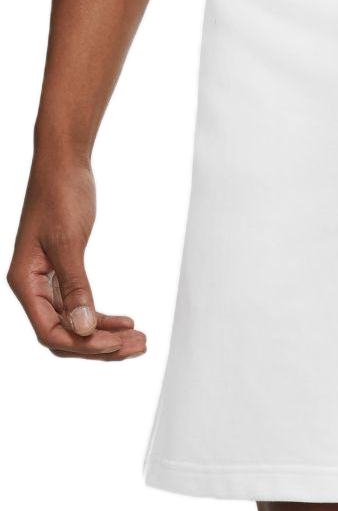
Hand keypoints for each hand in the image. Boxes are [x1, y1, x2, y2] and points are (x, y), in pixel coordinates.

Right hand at [7, 156, 145, 358]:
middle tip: (140, 346)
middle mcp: (32, 286)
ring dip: (106, 334)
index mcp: (24, 281)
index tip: (119, 344)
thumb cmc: (61, 195)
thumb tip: (83, 329)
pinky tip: (126, 321)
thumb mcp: (69, 242)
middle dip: (101, 345)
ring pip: (74, 323)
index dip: (84, 344)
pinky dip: (103, 317)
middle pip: (64, 334)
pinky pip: (80, 306)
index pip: (50, 332)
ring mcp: (47, 280)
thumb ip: (75, 287)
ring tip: (140, 339)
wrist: (64, 165)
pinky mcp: (63, 271)